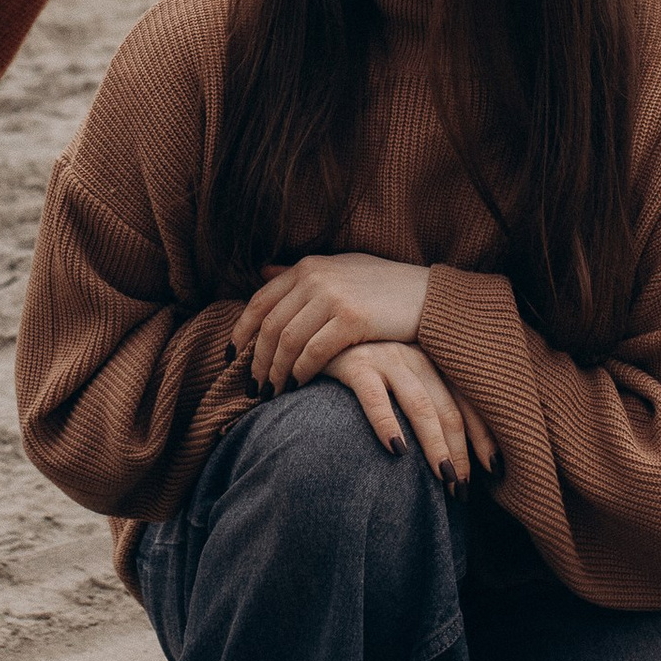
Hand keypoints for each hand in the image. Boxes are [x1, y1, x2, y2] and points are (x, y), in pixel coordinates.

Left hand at [239, 251, 430, 391]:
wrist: (429, 297)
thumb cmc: (384, 287)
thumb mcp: (340, 269)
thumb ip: (301, 273)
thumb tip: (263, 270)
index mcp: (308, 267)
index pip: (259, 301)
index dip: (240, 332)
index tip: (231, 357)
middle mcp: (315, 278)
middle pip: (269, 326)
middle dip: (256, 361)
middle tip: (253, 386)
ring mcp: (333, 297)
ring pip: (287, 342)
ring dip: (276, 372)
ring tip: (272, 393)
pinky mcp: (351, 319)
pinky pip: (313, 352)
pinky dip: (301, 372)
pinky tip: (298, 385)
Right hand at [317, 340, 493, 486]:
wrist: (316, 336)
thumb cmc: (361, 366)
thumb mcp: (399, 375)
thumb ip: (425, 400)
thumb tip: (454, 450)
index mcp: (432, 360)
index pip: (468, 400)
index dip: (483, 436)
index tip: (494, 469)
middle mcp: (415, 355)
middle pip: (448, 409)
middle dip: (460, 452)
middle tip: (463, 487)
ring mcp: (386, 357)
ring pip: (421, 406)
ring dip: (435, 445)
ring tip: (444, 477)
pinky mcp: (354, 363)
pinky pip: (375, 397)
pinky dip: (388, 424)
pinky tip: (397, 450)